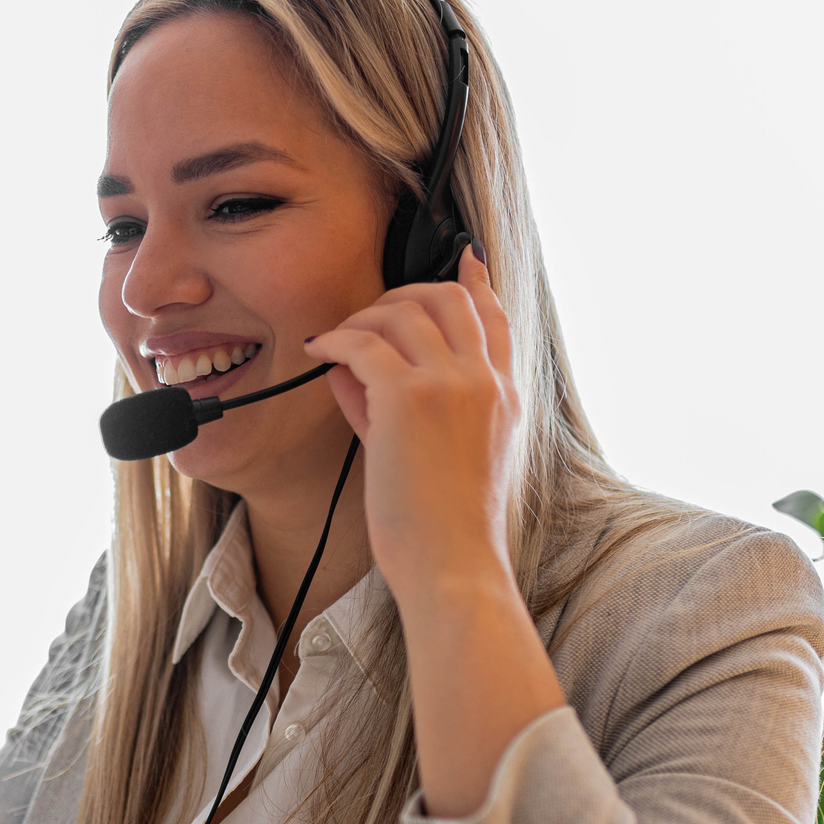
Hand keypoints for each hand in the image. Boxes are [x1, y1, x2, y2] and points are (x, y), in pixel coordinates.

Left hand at [303, 246, 520, 605]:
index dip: (476, 282)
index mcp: (504, 396)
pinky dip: (336, 339)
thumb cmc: (446, 528)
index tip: (464, 258)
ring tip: (337, 341)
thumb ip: (410, 406)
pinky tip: (319, 351)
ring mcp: (451, 384)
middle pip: (447, 297)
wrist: (454, 565)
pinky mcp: (409, 398)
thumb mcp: (450, 457)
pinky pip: (363, 342)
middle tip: (365, 317)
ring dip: (361, 317)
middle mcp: (484, 380)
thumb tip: (354, 363)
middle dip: (401, 294)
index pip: (495, 318)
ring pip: (402, 310)